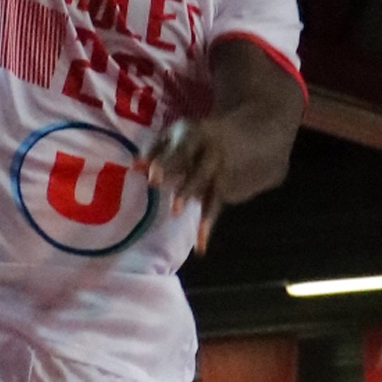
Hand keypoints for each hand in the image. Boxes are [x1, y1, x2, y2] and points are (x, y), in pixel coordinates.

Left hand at [141, 111, 232, 250]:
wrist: (247, 136)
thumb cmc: (196, 140)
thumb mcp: (176, 136)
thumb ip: (154, 150)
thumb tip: (134, 166)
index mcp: (195, 136)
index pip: (180, 150)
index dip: (165, 162)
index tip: (152, 177)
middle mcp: (211, 153)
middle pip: (199, 171)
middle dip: (185, 186)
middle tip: (170, 202)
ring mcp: (221, 171)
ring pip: (209, 190)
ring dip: (194, 203)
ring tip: (176, 213)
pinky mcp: (226, 189)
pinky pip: (215, 207)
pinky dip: (207, 225)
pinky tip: (200, 245)